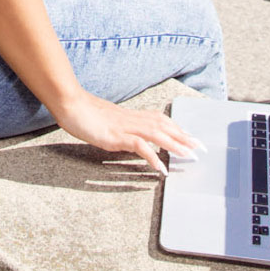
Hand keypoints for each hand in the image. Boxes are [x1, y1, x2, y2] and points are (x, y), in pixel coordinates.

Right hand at [54, 91, 200, 174]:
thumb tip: (131, 136)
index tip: (192, 137)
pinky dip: (152, 156)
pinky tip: (161, 167)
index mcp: (131, 116)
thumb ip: (120, 128)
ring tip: (189, 155)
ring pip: (157, 133)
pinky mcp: (116, 136)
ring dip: (175, 144)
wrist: (69, 103)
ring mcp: (124, 127)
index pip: (161, 120)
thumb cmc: (84, 112)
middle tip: (200, 148)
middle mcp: (132, 119)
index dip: (178, 128)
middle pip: (164, 125)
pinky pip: (139, 145)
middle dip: (184, 136)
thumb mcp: (107, 121)